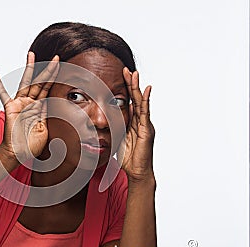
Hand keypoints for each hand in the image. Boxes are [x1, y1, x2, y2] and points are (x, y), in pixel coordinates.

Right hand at [0, 52, 59, 161]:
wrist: (18, 153)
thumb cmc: (31, 144)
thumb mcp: (47, 129)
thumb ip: (51, 118)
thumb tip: (62, 112)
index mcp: (40, 107)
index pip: (48, 89)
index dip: (55, 78)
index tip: (62, 66)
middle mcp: (30, 102)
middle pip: (40, 82)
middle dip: (48, 69)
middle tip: (56, 57)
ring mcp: (20, 103)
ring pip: (26, 82)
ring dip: (29, 68)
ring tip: (31, 54)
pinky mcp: (10, 108)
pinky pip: (3, 94)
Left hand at [117, 67, 155, 182]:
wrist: (137, 172)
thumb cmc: (128, 157)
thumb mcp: (117, 138)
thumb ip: (114, 128)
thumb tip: (104, 120)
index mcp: (134, 122)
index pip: (129, 101)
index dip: (126, 89)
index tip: (120, 76)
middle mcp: (141, 121)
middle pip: (136, 98)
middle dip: (131, 84)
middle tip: (127, 70)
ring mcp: (145, 125)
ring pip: (141, 102)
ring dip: (137, 88)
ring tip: (135, 74)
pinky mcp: (147, 131)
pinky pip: (145, 113)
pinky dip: (146, 101)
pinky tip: (146, 90)